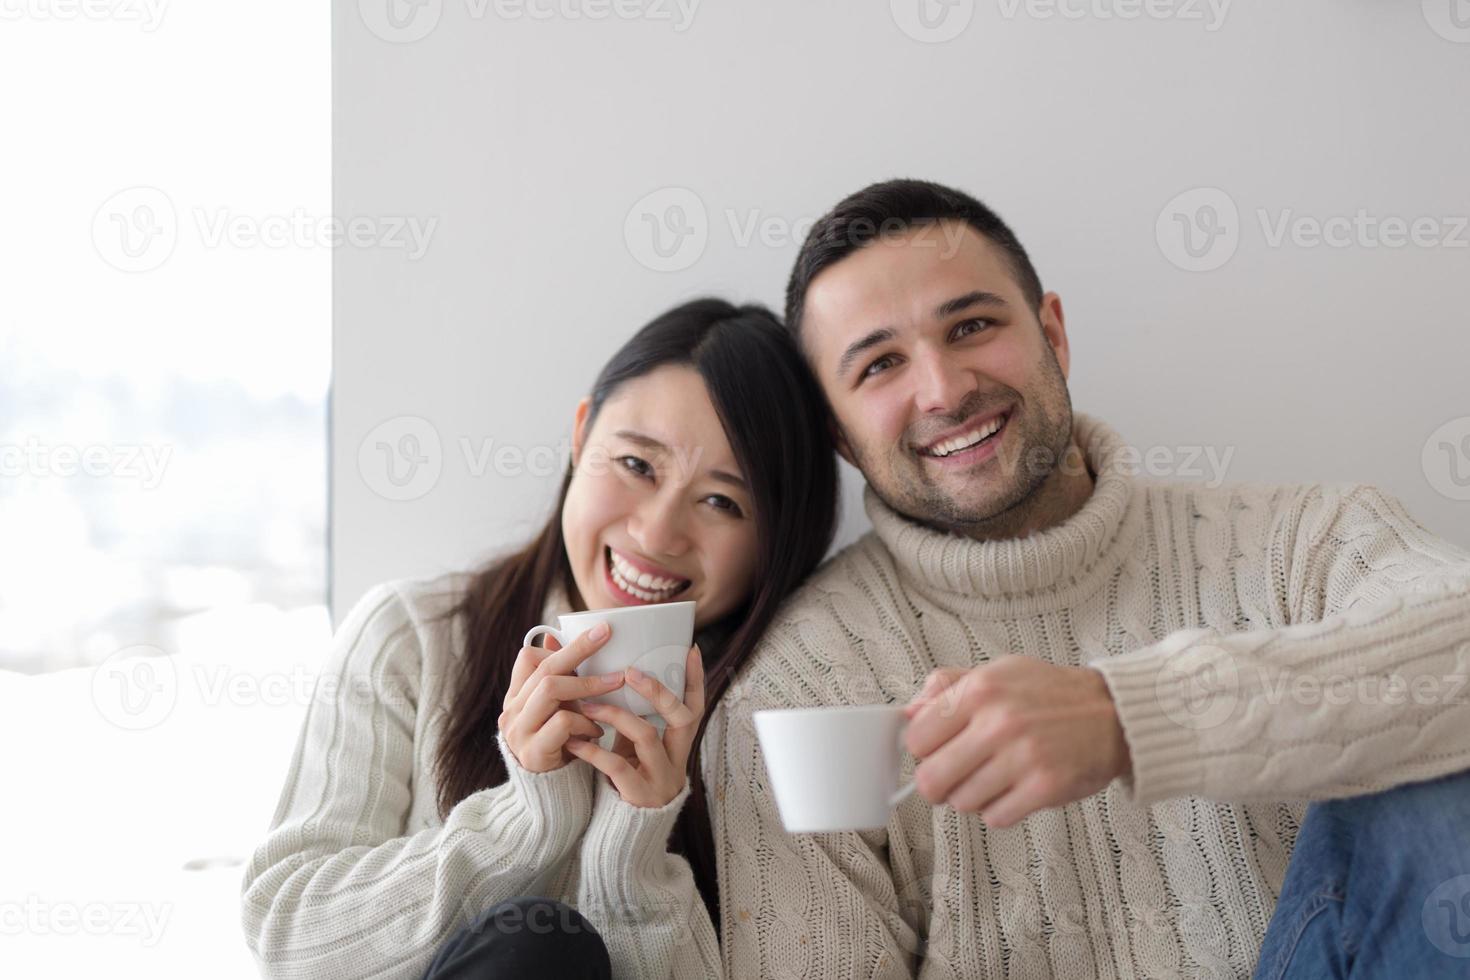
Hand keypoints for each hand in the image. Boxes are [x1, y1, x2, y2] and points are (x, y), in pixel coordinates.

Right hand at [500, 622, 626, 772]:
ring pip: (551, 689)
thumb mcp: (559, 710)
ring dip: (588, 684)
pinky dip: (585, 721)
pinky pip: (562, 722)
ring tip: (616, 683)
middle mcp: (511, 711)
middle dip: (578, 649)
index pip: (528, 657)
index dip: (559, 645)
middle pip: (544, 668)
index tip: (595, 634)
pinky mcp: (533, 752)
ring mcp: (519, 731)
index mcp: (516, 697)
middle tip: (607, 635)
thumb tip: (556, 636)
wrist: (549, 797)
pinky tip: (598, 730)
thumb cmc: (560, 746)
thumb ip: (559, 680)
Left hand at [565, 644, 704, 807]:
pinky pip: (617, 766)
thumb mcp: (635, 747)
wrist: (626, 831)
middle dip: (657, 691)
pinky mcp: (639, 795)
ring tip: (587, 704)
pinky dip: (594, 750)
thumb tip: (610, 675)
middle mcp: (676, 758)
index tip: (690, 649)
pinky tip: (574, 741)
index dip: (696, 680)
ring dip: (616, 714)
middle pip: (682, 718)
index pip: (695, 707)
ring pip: (647, 736)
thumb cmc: (629, 777)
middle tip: (630, 672)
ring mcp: (660, 777)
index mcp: (678, 744)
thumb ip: (630, 717)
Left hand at [903, 658, 1130, 826]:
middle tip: (954, 778)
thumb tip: (909, 712)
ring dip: (972, 797)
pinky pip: (995, 818)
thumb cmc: (1051, 693)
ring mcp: (1022, 757)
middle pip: (931, 779)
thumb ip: (949, 687)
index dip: (924, 750)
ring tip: (993, 779)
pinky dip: (1000, 811)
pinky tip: (1014, 791)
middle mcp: (998, 722)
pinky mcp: (1044, 787)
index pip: (917, 739)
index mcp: (981, 690)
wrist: (1114, 713)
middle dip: (938, 784)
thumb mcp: (998, 671)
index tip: (937, 751)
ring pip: (961, 803)